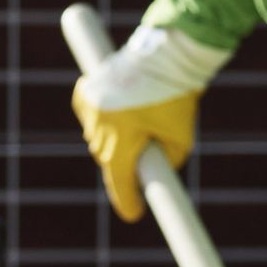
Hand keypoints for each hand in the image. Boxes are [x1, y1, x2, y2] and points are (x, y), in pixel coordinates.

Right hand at [69, 25, 231, 221]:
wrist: (167, 52)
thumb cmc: (177, 95)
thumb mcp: (180, 138)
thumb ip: (166, 162)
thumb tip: (151, 173)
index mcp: (121, 136)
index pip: (118, 179)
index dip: (126, 200)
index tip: (134, 214)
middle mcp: (99, 122)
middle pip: (106, 159)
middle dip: (122, 165)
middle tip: (142, 163)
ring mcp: (88, 105)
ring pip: (96, 138)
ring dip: (111, 141)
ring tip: (135, 129)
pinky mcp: (85, 89)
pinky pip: (88, 115)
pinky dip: (98, 120)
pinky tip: (115, 114)